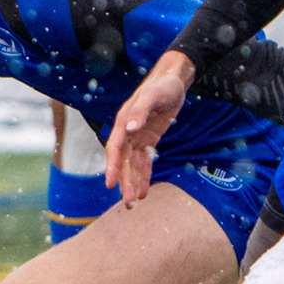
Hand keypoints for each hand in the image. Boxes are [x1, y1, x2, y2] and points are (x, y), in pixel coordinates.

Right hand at [105, 52, 195, 204]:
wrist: (173, 81)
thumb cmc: (163, 86)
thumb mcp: (154, 96)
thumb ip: (141, 111)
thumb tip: (129, 127)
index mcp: (123, 121)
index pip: (114, 148)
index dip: (111, 166)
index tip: (110, 183)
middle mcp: (127, 132)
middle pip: (122, 161)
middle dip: (124, 181)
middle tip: (127, 202)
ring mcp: (137, 137)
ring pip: (132, 164)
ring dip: (133, 182)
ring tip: (135, 201)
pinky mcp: (148, 140)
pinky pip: (144, 161)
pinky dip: (144, 175)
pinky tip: (145, 190)